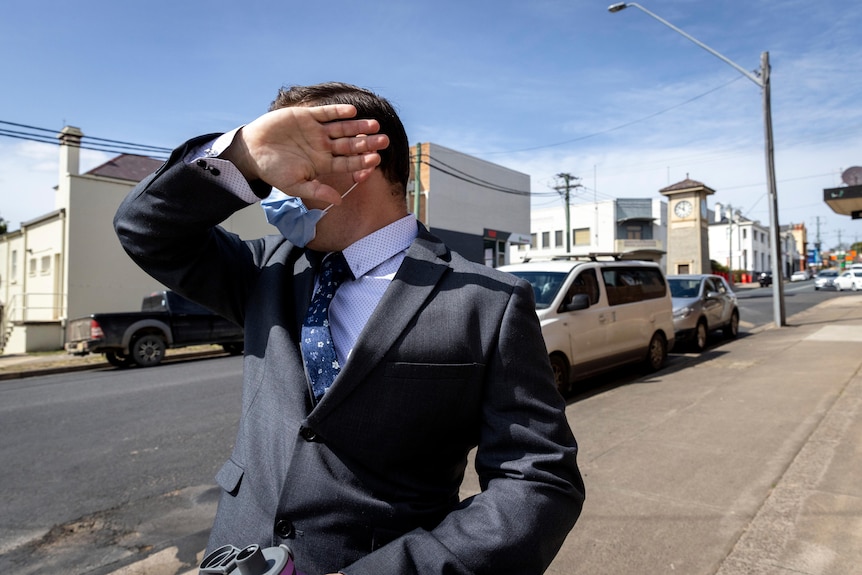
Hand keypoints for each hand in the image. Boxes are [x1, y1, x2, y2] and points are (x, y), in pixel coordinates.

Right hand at [223, 104, 388, 204]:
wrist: (252, 151)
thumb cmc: (273, 171)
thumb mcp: (295, 185)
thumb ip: (317, 190)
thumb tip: (338, 201)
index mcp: (323, 163)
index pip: (348, 162)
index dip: (362, 161)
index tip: (376, 159)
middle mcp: (323, 146)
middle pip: (350, 144)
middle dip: (367, 143)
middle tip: (384, 140)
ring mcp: (316, 131)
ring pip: (342, 128)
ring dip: (358, 126)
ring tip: (373, 125)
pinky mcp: (307, 116)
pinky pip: (326, 113)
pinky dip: (338, 112)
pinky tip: (352, 111)